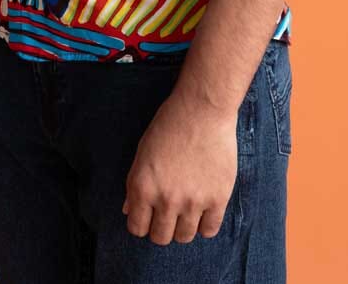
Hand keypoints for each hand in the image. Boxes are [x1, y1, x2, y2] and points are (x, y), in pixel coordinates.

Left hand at [122, 90, 238, 245]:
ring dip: (183, 227)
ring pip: (184, 237)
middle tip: (168, 213)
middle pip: (161, 237)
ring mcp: (193, 202)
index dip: (141, 223)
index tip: (148, 216)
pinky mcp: (217, 199)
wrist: (202, 110)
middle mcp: (166, 199)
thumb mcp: (143, 152)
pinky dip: (205, 224)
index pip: (137, 228)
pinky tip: (203, 210)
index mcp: (143, 187)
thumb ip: (134, 185)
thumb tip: (129, 211)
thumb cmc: (169, 125)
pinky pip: (209, 230)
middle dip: (161, 228)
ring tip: (186, 209)